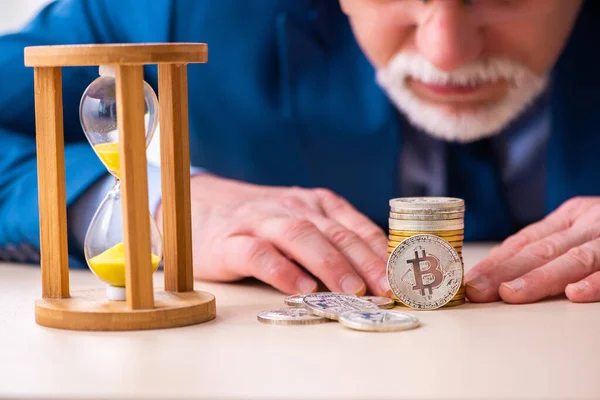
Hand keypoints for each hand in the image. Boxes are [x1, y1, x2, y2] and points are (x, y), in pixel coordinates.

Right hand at [156, 174, 390, 295]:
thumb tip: (376, 269)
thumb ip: (331, 236)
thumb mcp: (300, 218)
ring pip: (301, 237)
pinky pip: (259, 254)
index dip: (382, 253)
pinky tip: (300, 287)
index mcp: (315, 203)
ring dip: (330, 263)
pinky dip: (282, 270)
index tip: (403, 276)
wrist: (199, 204)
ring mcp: (261, 222)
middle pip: (335, 233)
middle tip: (389, 289)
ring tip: (353, 290)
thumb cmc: (259, 219)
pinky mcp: (231, 241)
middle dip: (366, 261)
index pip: (355, 227)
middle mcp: (292, 207)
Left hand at [465, 197, 599, 303]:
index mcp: (569, 218)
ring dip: (539, 278)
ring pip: (573, 259)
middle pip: (541, 250)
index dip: (495, 262)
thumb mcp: (581, 225)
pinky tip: (574, 294)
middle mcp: (586, 226)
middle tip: (478, 291)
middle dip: (505, 272)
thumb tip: (500, 260)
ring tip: (510, 293)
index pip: (525, 241)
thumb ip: (547, 242)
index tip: (469, 281)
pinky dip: (594, 282)